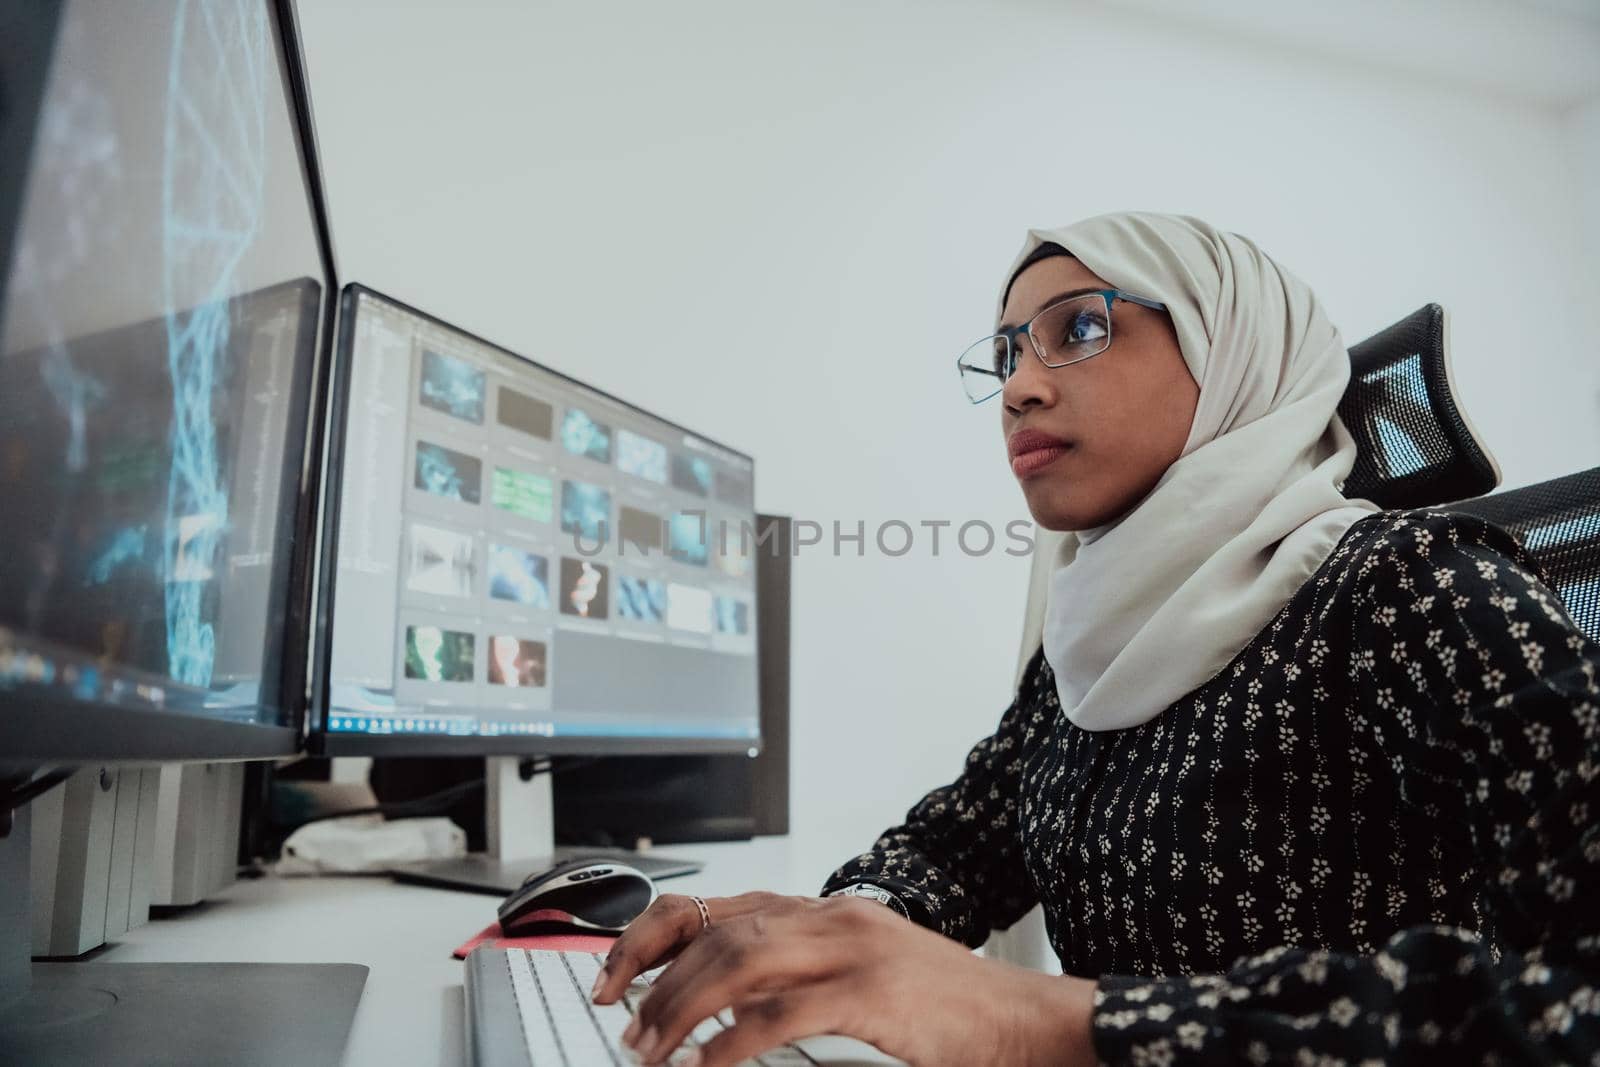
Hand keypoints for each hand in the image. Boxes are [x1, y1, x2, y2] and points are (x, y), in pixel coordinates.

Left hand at [592, 891, 1097, 1066]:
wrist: (1021, 1019)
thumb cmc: (943, 1006)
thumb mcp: (861, 970)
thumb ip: (798, 972)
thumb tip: (720, 1004)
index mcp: (825, 909)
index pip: (717, 903)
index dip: (654, 934)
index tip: (614, 973)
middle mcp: (832, 916)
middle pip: (716, 928)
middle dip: (652, 974)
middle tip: (619, 1020)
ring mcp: (853, 948)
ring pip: (738, 960)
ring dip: (680, 1007)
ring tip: (649, 1047)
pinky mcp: (871, 991)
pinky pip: (780, 1013)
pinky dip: (730, 1041)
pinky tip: (704, 1066)